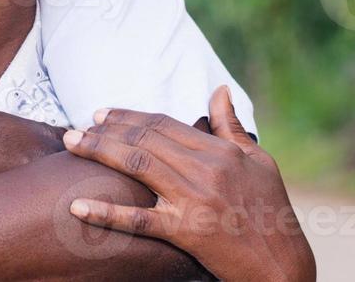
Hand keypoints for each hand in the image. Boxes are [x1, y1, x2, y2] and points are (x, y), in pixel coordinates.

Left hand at [62, 86, 314, 281]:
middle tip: (78, 127)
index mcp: (220, 151)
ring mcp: (194, 200)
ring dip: (99, 150)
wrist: (282, 264)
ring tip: (71, 143)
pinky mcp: (186, 232)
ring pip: (137, 165)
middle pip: (145, 139)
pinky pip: (138, 219)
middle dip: (106, 130)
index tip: (103, 114)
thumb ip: (231, 127)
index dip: (130, 116)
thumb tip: (219, 90)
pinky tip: (77, 205)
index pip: (164, 124)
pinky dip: (105, 212)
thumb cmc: (272, 211)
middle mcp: (205, 170)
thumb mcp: (258, 161)